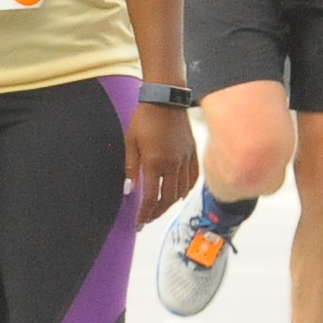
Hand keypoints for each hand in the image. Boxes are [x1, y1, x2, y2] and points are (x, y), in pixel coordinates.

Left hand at [126, 102, 200, 226]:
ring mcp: (185, 159)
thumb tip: (129, 190)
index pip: (150, 197)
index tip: (138, 223)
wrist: (166, 99)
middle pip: (167, 199)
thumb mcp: (130, 142)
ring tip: (159, 209)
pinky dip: (185, 190)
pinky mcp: (193, 153)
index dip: (144, 213)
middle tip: (147, 219)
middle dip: (156, 212)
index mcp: (155, 163)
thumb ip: (130, 168)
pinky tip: (177, 194)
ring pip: (181, 191)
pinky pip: (192, 179)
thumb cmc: (144, 119)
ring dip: (170, 204)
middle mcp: (173, 165)